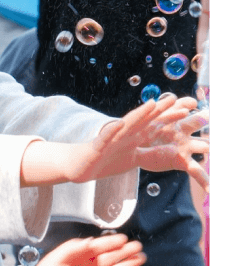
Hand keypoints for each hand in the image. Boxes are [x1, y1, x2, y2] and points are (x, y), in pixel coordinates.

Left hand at [20, 234, 145, 265]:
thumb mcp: (56, 257)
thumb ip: (74, 247)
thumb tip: (91, 241)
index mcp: (78, 257)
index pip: (98, 247)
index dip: (111, 242)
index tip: (123, 238)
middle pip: (109, 259)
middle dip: (123, 252)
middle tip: (137, 246)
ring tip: (140, 258)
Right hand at [69, 95, 209, 190]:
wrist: (79, 166)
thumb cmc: (105, 161)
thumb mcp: (134, 159)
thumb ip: (151, 154)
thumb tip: (174, 152)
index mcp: (132, 138)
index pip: (152, 126)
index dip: (168, 118)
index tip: (185, 111)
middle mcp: (123, 135)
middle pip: (143, 121)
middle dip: (158, 111)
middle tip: (173, 99)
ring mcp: (110, 140)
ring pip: (126, 126)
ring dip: (138, 115)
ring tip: (150, 104)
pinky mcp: (97, 147)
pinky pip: (104, 139)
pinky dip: (110, 131)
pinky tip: (118, 124)